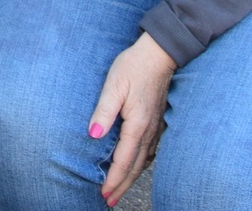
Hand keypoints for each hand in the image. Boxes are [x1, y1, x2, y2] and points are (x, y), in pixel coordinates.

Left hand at [90, 33, 175, 205]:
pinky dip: (141, 164)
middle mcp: (149, 131)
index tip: (104, 194)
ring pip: (143, 161)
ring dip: (131, 177)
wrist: (159, 54)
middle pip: (135, 167)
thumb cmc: (133, 67)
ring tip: (120, 190)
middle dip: (122, 186)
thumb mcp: (113, 87)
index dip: (113, 180)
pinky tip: (137, 166)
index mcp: (137, 125)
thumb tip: (93, 136)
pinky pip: (150, 151)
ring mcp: (156, 127)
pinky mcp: (157, 121)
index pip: (124, 161)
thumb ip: (103, 112)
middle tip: (110, 201)